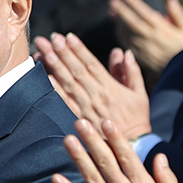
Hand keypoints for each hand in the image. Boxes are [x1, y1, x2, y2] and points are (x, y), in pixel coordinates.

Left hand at [35, 33, 151, 140]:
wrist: (133, 146)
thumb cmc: (137, 119)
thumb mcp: (140, 94)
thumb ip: (131, 71)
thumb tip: (123, 52)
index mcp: (110, 87)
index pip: (91, 63)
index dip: (78, 49)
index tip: (67, 36)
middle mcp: (96, 95)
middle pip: (76, 70)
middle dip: (61, 52)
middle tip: (48, 38)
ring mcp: (86, 108)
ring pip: (68, 84)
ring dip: (55, 67)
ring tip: (43, 53)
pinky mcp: (80, 120)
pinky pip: (65, 103)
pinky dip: (55, 91)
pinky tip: (45, 79)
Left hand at [109, 0, 182, 82]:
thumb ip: (178, 15)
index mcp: (163, 31)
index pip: (146, 15)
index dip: (136, 4)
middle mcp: (151, 40)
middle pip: (133, 24)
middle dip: (122, 12)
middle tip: (112, 1)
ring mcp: (144, 50)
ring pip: (128, 34)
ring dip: (119, 23)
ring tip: (112, 13)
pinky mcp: (141, 59)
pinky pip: (128, 45)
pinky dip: (121, 36)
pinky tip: (117, 29)